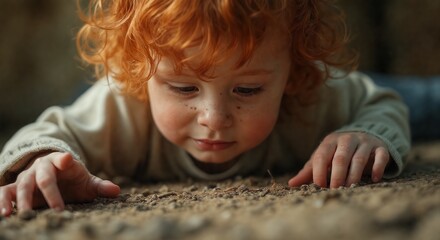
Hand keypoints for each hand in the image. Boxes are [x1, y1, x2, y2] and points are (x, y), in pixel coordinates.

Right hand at [0, 152, 119, 216]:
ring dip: (20, 200)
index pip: (63, 159)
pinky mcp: (16, 187)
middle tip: (57, 209)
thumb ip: (100, 186)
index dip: (64, 159)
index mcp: (61, 162)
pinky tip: (3, 215)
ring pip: (21, 185)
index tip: (67, 160)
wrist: (53, 172)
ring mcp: (27, 177)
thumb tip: (117, 191)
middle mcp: (42, 167)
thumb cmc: (72, 178)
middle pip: (43, 177)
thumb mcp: (87, 181)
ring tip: (19, 214)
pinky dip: (2, 202)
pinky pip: (5, 192)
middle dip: (49, 193)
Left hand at [288, 132, 389, 187]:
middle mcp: (347, 139)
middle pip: (340, 158)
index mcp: (330, 141)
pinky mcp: (379, 147)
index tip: (319, 186)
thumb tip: (291, 184)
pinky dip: (377, 167)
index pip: (322, 156)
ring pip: (359, 158)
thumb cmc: (337, 153)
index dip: (319, 172)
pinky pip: (380, 156)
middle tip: (334, 189)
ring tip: (350, 188)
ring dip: (354, 175)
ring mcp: (364, 142)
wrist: (363, 136)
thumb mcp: (323, 159)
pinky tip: (373, 179)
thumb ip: (308, 171)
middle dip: (337, 175)